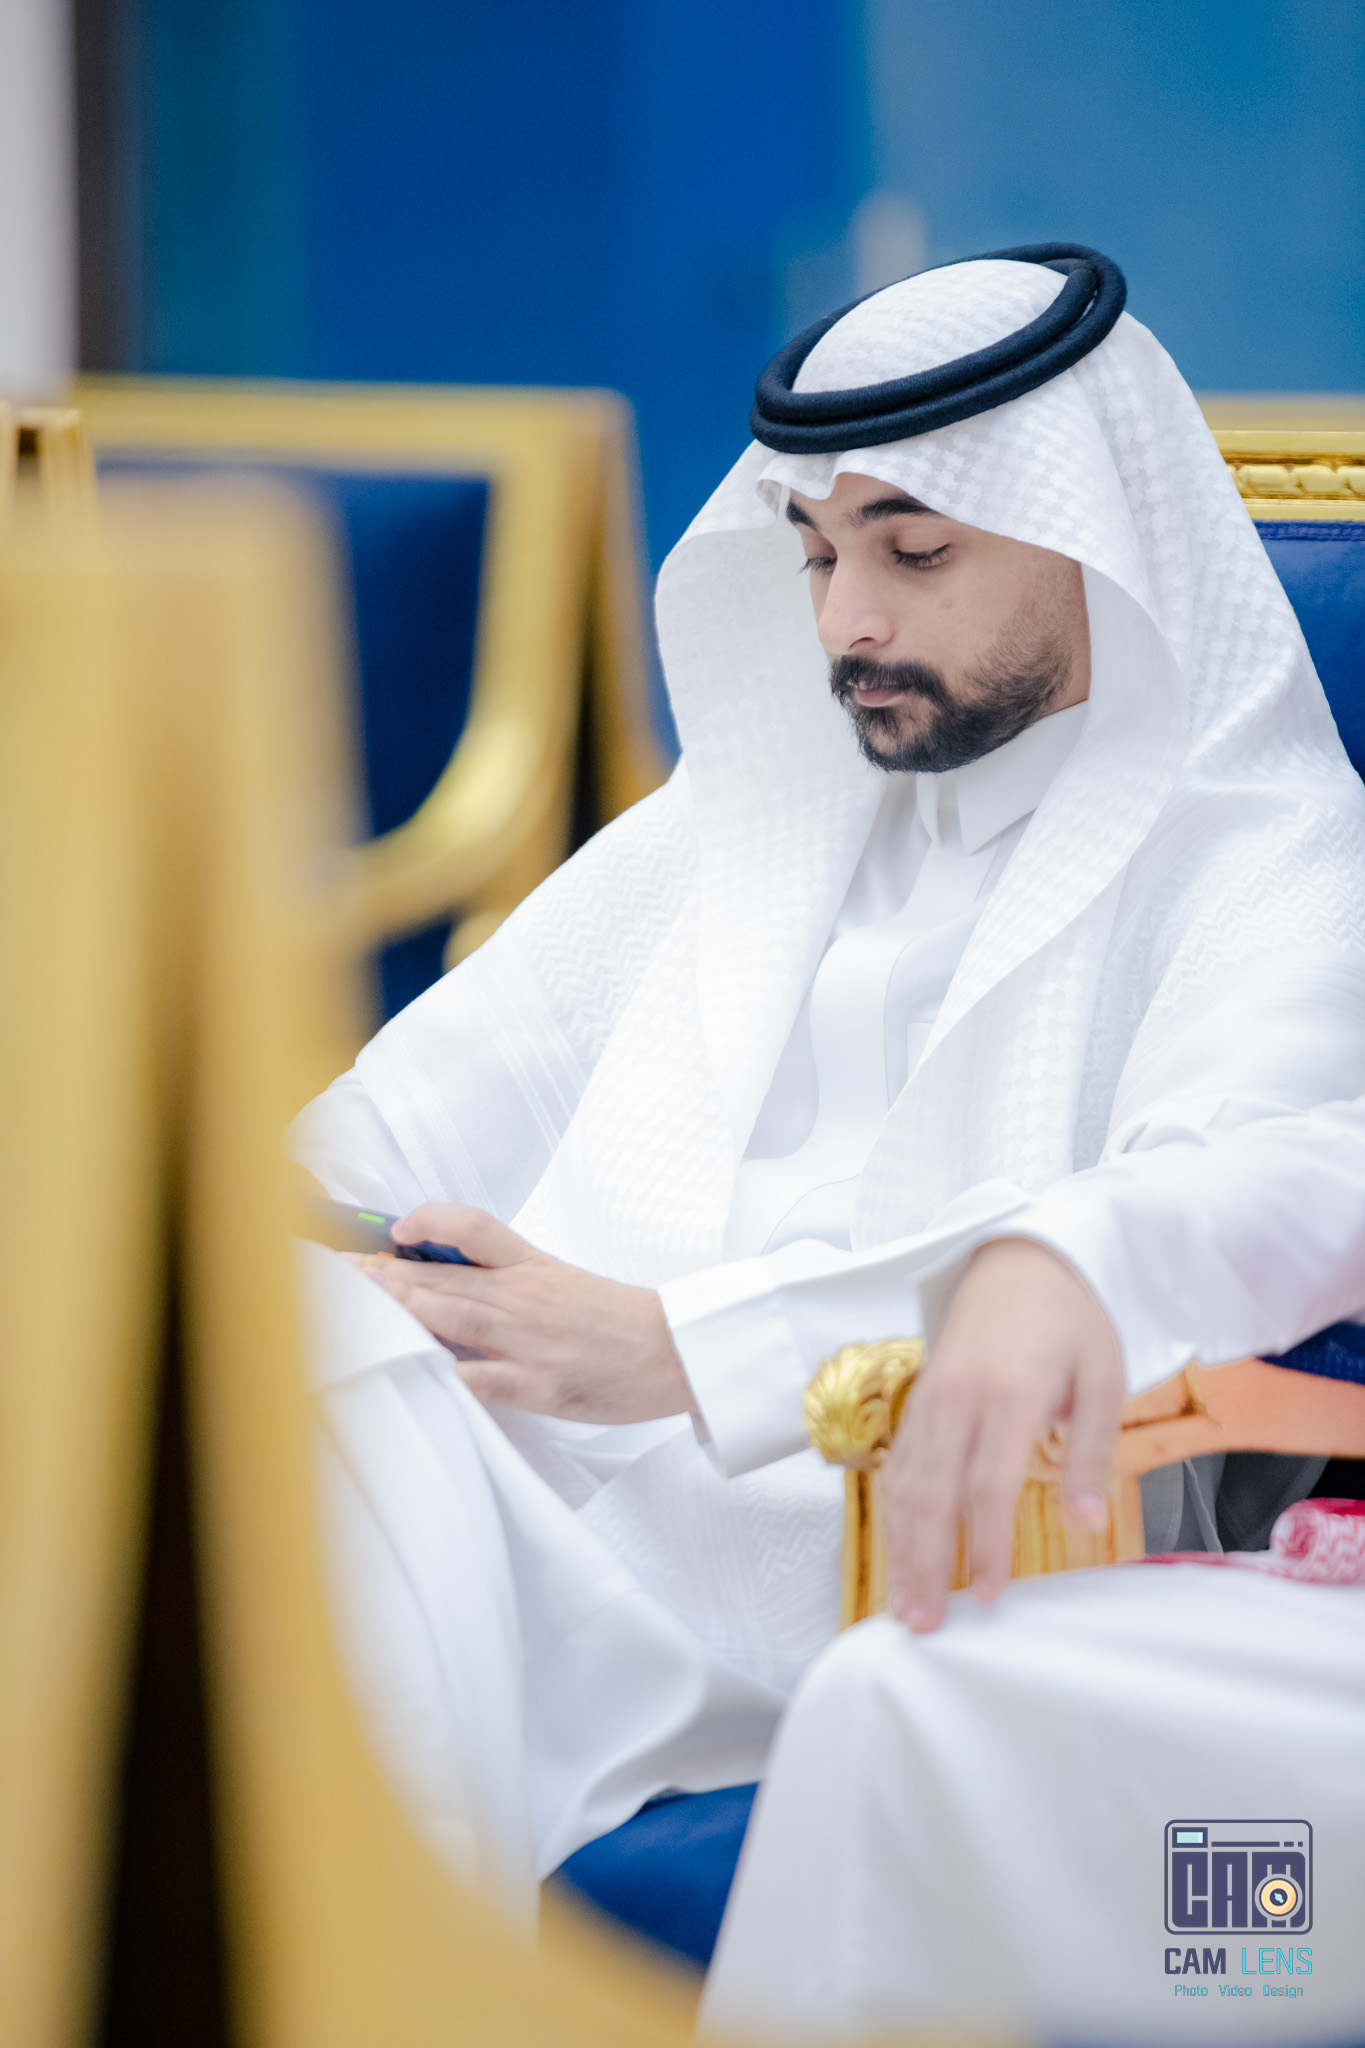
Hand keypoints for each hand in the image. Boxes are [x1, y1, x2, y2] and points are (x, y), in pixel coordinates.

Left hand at [349, 1203, 695, 1423]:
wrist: (675, 1353)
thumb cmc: (620, 1324)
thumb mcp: (565, 1286)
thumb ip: (512, 1283)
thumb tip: (453, 1287)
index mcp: (533, 1266)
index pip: (473, 1228)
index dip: (430, 1221)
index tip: (396, 1228)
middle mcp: (525, 1296)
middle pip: (445, 1274)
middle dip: (386, 1272)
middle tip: (339, 1269)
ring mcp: (529, 1340)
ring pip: (451, 1315)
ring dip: (399, 1307)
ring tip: (357, 1301)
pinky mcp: (539, 1384)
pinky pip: (480, 1378)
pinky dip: (443, 1373)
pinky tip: (411, 1369)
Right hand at [880, 1237, 1123, 1633]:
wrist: (1018, 1257)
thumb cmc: (1069, 1320)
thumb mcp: (1103, 1376)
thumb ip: (1089, 1452)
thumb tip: (1086, 1523)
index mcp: (1007, 1392)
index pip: (987, 1483)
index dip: (984, 1544)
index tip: (989, 1597)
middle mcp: (956, 1398)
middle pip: (931, 1493)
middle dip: (924, 1563)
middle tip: (922, 1625)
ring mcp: (929, 1398)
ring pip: (903, 1484)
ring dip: (900, 1549)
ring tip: (903, 1607)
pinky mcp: (917, 1401)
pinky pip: (897, 1466)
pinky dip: (894, 1516)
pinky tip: (898, 1553)